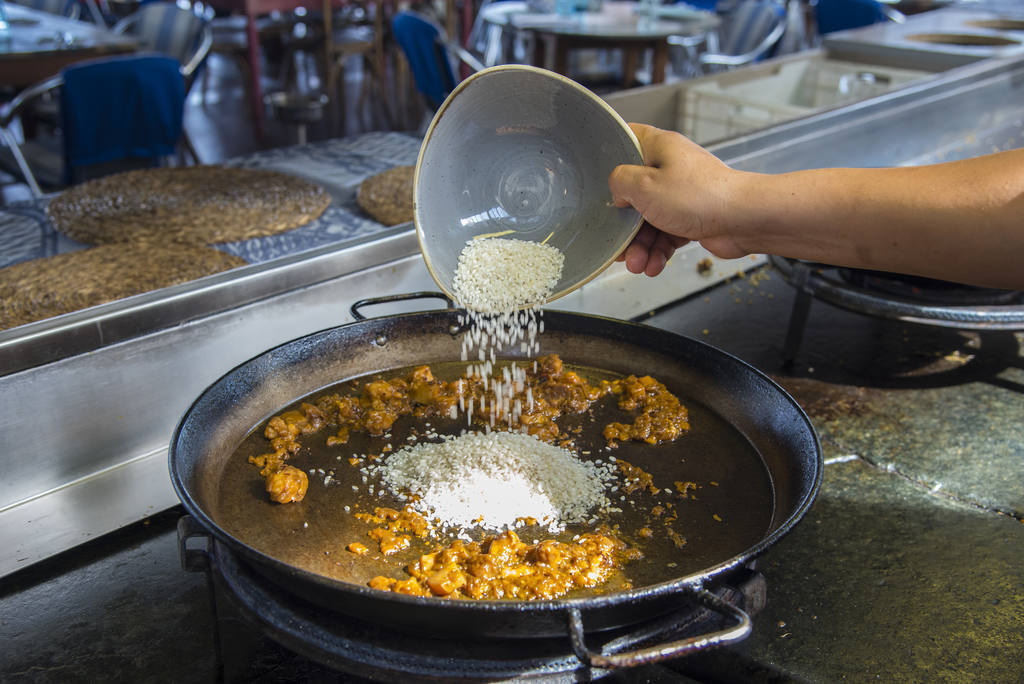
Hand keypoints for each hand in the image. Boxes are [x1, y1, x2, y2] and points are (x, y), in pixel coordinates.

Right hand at [609, 124, 749, 275]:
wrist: (743, 220)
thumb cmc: (700, 196)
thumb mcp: (645, 185)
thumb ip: (619, 182)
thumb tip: (616, 191)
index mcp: (659, 148)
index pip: (627, 139)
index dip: (609, 155)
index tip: (596, 175)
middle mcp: (670, 169)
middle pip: (633, 193)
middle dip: (624, 224)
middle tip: (619, 243)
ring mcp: (681, 195)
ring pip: (648, 220)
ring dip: (640, 246)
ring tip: (638, 264)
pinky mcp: (690, 218)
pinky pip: (665, 235)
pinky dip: (657, 251)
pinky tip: (654, 265)